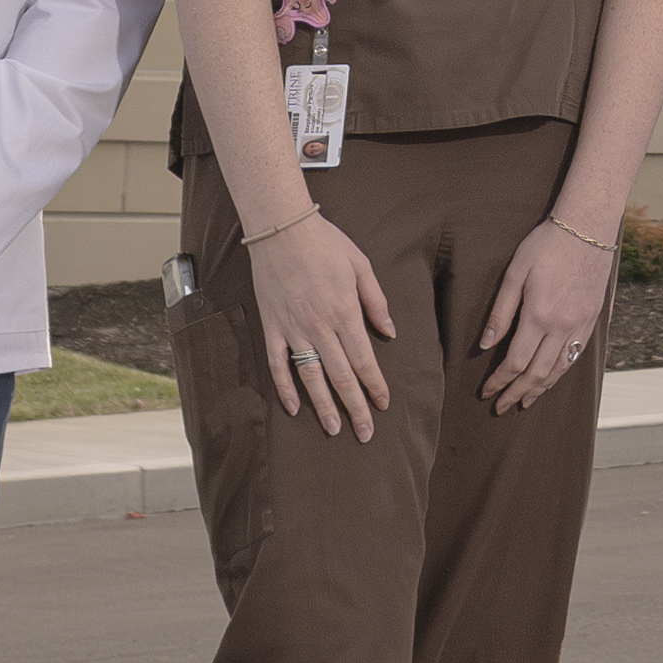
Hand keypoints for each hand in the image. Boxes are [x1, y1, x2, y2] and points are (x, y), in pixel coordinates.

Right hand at [241, 209, 399, 436]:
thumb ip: (376, 302)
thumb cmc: (325, 243)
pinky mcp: (272, 327)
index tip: (384, 404)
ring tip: (334, 429)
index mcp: (345, 313)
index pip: (364, 360)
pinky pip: (277, 364)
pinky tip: (293, 407)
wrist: (281, 229)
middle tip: (365, 433)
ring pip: (310, 377)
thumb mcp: (361, 265)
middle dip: (355, 407)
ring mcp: (293, 329)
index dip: (375, 386)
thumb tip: (390, 331)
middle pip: (341, 377)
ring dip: (323, 406)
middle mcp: (320, 327)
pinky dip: (284, 388)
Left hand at [476, 210, 620, 411]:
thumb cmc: (546, 245)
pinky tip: (550, 379)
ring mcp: (580, 325)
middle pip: (537, 373)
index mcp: (539, 316)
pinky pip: (574, 357)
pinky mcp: (591, 320)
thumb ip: (501, 311)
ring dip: (539, 389)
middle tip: (501, 407)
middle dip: (517, 393)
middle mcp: (562, 327)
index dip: (499, 381)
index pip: (515, 362)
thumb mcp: (515, 273)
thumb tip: (486, 345)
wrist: (588, 228)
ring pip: (558, 370)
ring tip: (524, 401)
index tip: (486, 392)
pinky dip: (559, 374)